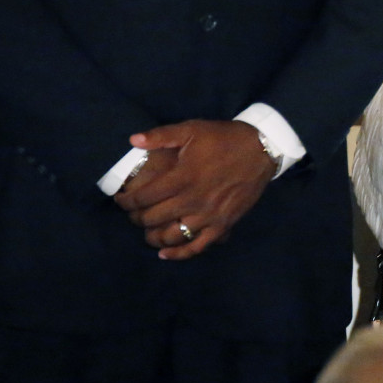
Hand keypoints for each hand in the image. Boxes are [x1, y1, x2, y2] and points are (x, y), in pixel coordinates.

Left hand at [113, 120, 274, 259]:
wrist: (261, 149)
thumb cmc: (224, 139)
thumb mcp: (192, 129)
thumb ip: (161, 136)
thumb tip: (133, 141)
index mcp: (182, 178)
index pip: (143, 197)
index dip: (126, 201)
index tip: (121, 200)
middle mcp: (192, 200)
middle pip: (153, 219)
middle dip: (136, 218)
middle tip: (132, 213)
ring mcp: (208, 216)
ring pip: (171, 236)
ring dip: (153, 236)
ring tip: (147, 230)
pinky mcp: (223, 225)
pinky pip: (197, 246)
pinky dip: (179, 253)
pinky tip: (165, 253)